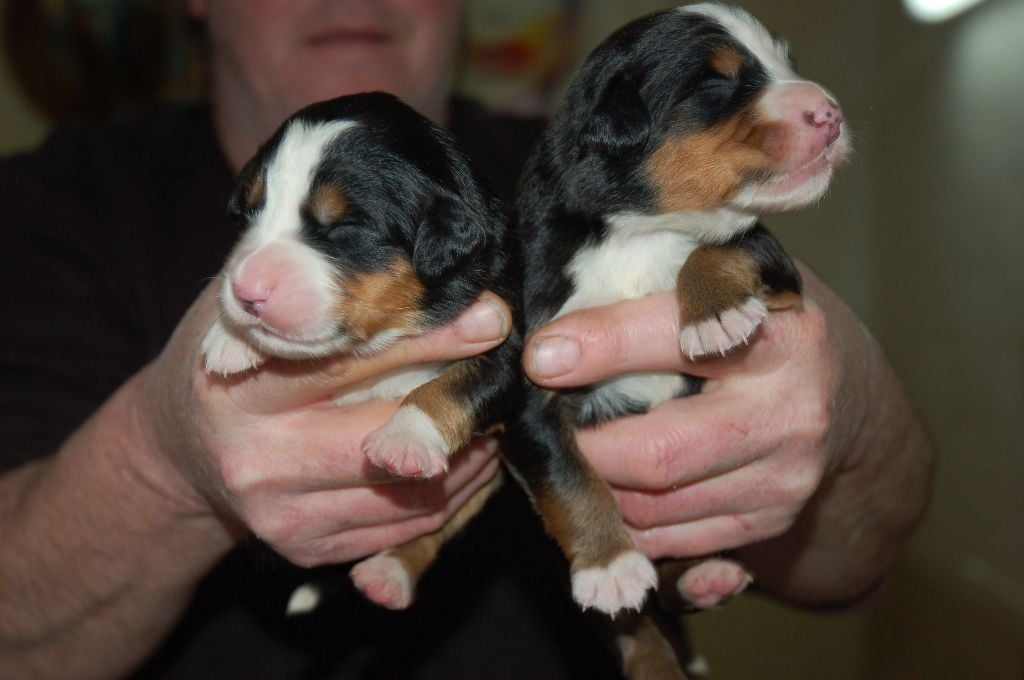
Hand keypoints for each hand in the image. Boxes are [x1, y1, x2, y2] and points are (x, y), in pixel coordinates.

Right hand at [135, 280, 510, 565]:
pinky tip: (467, 452)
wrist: (179, 448)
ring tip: (496, 410)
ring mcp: (285, 517)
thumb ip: (303, 283)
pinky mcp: (311, 551)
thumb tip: (408, 253)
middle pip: (391, 438)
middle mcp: (260, 463)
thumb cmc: (223, 358)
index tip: (491, 316)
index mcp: (241, 391)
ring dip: (469, 453)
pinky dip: (450, 490)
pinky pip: (407, 526)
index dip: (430, 340)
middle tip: (510, 370)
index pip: (351, 363)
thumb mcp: (243, 307)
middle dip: (462, 403)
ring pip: (413, 493)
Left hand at [522, 265, 872, 559]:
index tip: (541, 355)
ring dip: (599, 485)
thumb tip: (562, 316)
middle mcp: (790, 409)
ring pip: (656, 506)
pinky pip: (673, 539)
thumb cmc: (763, 321)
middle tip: (542, 426)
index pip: (673, 337)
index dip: (599, 346)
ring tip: (571, 453)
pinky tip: (610, 485)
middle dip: (585, 447)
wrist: (846, 391)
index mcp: (777, 328)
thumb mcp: (729, 277)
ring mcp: (786, 476)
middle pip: (659, 452)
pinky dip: (627, 518)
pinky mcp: (772, 519)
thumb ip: (661, 283)